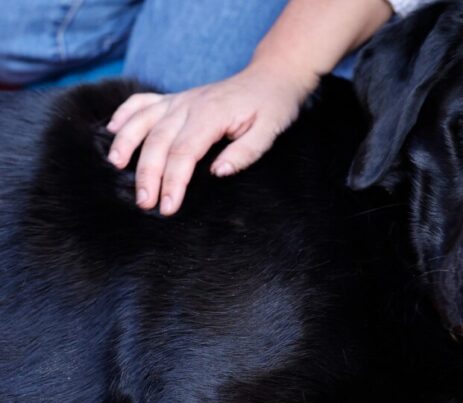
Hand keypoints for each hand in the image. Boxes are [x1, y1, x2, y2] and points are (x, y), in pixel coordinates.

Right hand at [106, 62, 316, 215]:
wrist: (269, 78)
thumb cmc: (271, 106)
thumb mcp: (270, 131)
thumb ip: (246, 152)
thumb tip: (219, 172)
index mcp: (212, 114)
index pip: (184, 152)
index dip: (173, 181)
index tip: (167, 207)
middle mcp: (189, 104)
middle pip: (158, 141)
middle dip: (148, 174)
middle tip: (144, 204)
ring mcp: (179, 99)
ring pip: (143, 120)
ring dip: (125, 143)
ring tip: (115, 167)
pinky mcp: (175, 98)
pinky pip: (142, 102)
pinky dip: (124, 114)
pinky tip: (110, 131)